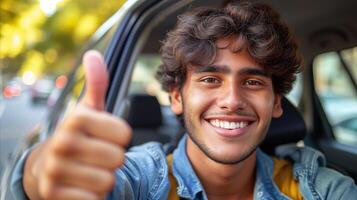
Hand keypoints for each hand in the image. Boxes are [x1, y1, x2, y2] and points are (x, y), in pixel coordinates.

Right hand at [29, 50, 131, 199]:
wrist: (47, 165)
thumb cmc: (78, 135)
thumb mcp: (88, 109)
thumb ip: (97, 84)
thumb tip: (93, 55)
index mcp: (76, 119)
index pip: (125, 134)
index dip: (120, 138)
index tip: (105, 136)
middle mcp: (62, 143)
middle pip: (118, 158)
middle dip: (112, 159)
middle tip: (97, 155)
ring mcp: (56, 170)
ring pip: (108, 181)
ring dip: (104, 178)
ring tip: (90, 170)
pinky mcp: (54, 194)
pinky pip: (95, 199)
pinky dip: (94, 195)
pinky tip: (82, 186)